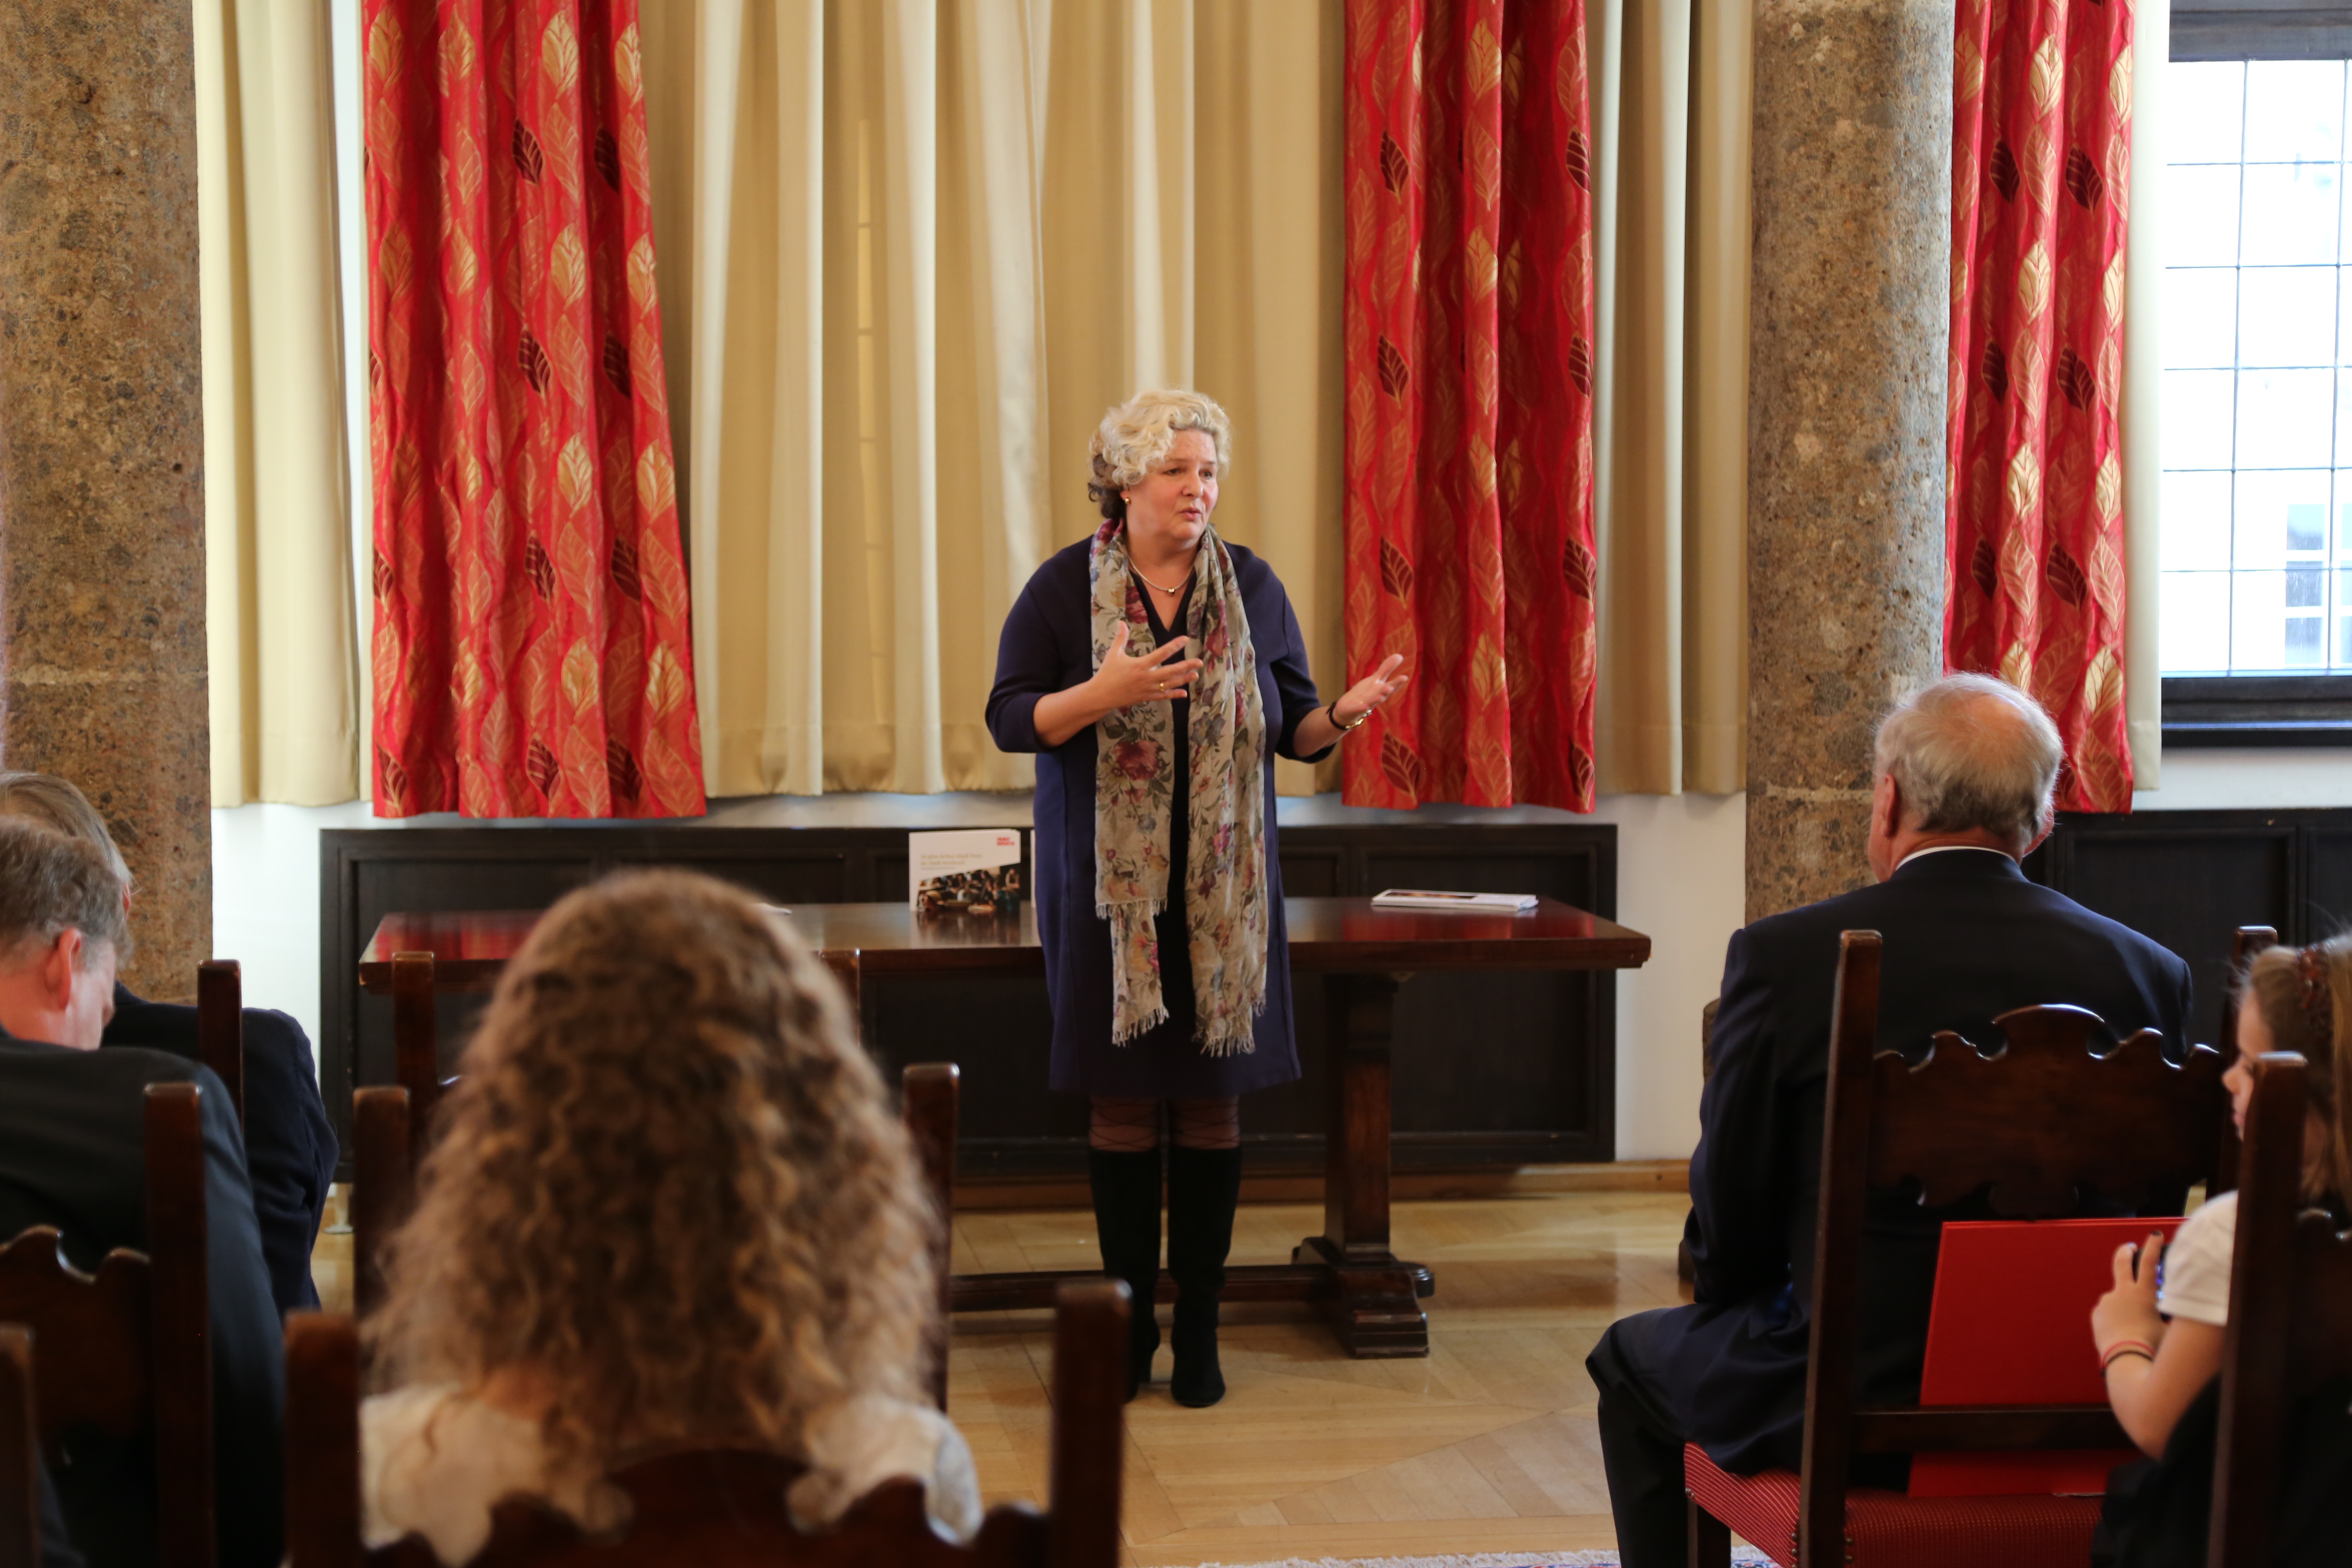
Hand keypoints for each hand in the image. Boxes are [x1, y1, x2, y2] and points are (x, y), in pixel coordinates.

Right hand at [1090, 622, 1203, 709]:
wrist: (1101, 695)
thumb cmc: (1107, 673)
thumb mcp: (1114, 653)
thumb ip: (1120, 638)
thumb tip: (1121, 622)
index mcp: (1141, 665)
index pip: (1162, 653)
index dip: (1175, 645)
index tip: (1185, 639)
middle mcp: (1147, 677)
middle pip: (1171, 671)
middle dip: (1186, 666)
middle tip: (1199, 662)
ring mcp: (1148, 689)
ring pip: (1170, 684)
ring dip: (1184, 679)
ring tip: (1195, 675)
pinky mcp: (1146, 697)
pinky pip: (1163, 696)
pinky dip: (1173, 694)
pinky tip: (1183, 693)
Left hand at [1332, 654, 1409, 727]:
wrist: (1348, 709)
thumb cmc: (1365, 693)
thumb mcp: (1375, 680)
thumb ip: (1386, 669)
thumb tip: (1399, 655)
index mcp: (1380, 690)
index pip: (1391, 686)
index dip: (1397, 682)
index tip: (1404, 677)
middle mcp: (1375, 698)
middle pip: (1382, 694)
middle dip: (1386, 691)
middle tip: (1391, 687)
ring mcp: (1365, 704)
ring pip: (1372, 702)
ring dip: (1376, 699)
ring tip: (1380, 697)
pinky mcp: (1355, 709)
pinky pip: (1359, 709)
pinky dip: (1362, 708)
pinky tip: (1365, 707)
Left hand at [2091, 1233, 2167, 1355]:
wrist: (2125, 1358)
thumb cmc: (2150, 1345)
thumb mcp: (2167, 1328)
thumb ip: (2167, 1314)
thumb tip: (2174, 1310)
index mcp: (2143, 1294)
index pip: (2149, 1263)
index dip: (2152, 1246)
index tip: (2154, 1235)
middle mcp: (2122, 1293)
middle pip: (2121, 1263)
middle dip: (2125, 1252)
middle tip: (2129, 1247)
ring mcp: (2107, 1301)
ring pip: (2117, 1297)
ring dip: (2124, 1305)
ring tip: (2133, 1327)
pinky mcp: (2097, 1312)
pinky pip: (2108, 1312)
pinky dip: (2116, 1318)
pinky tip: (2122, 1333)